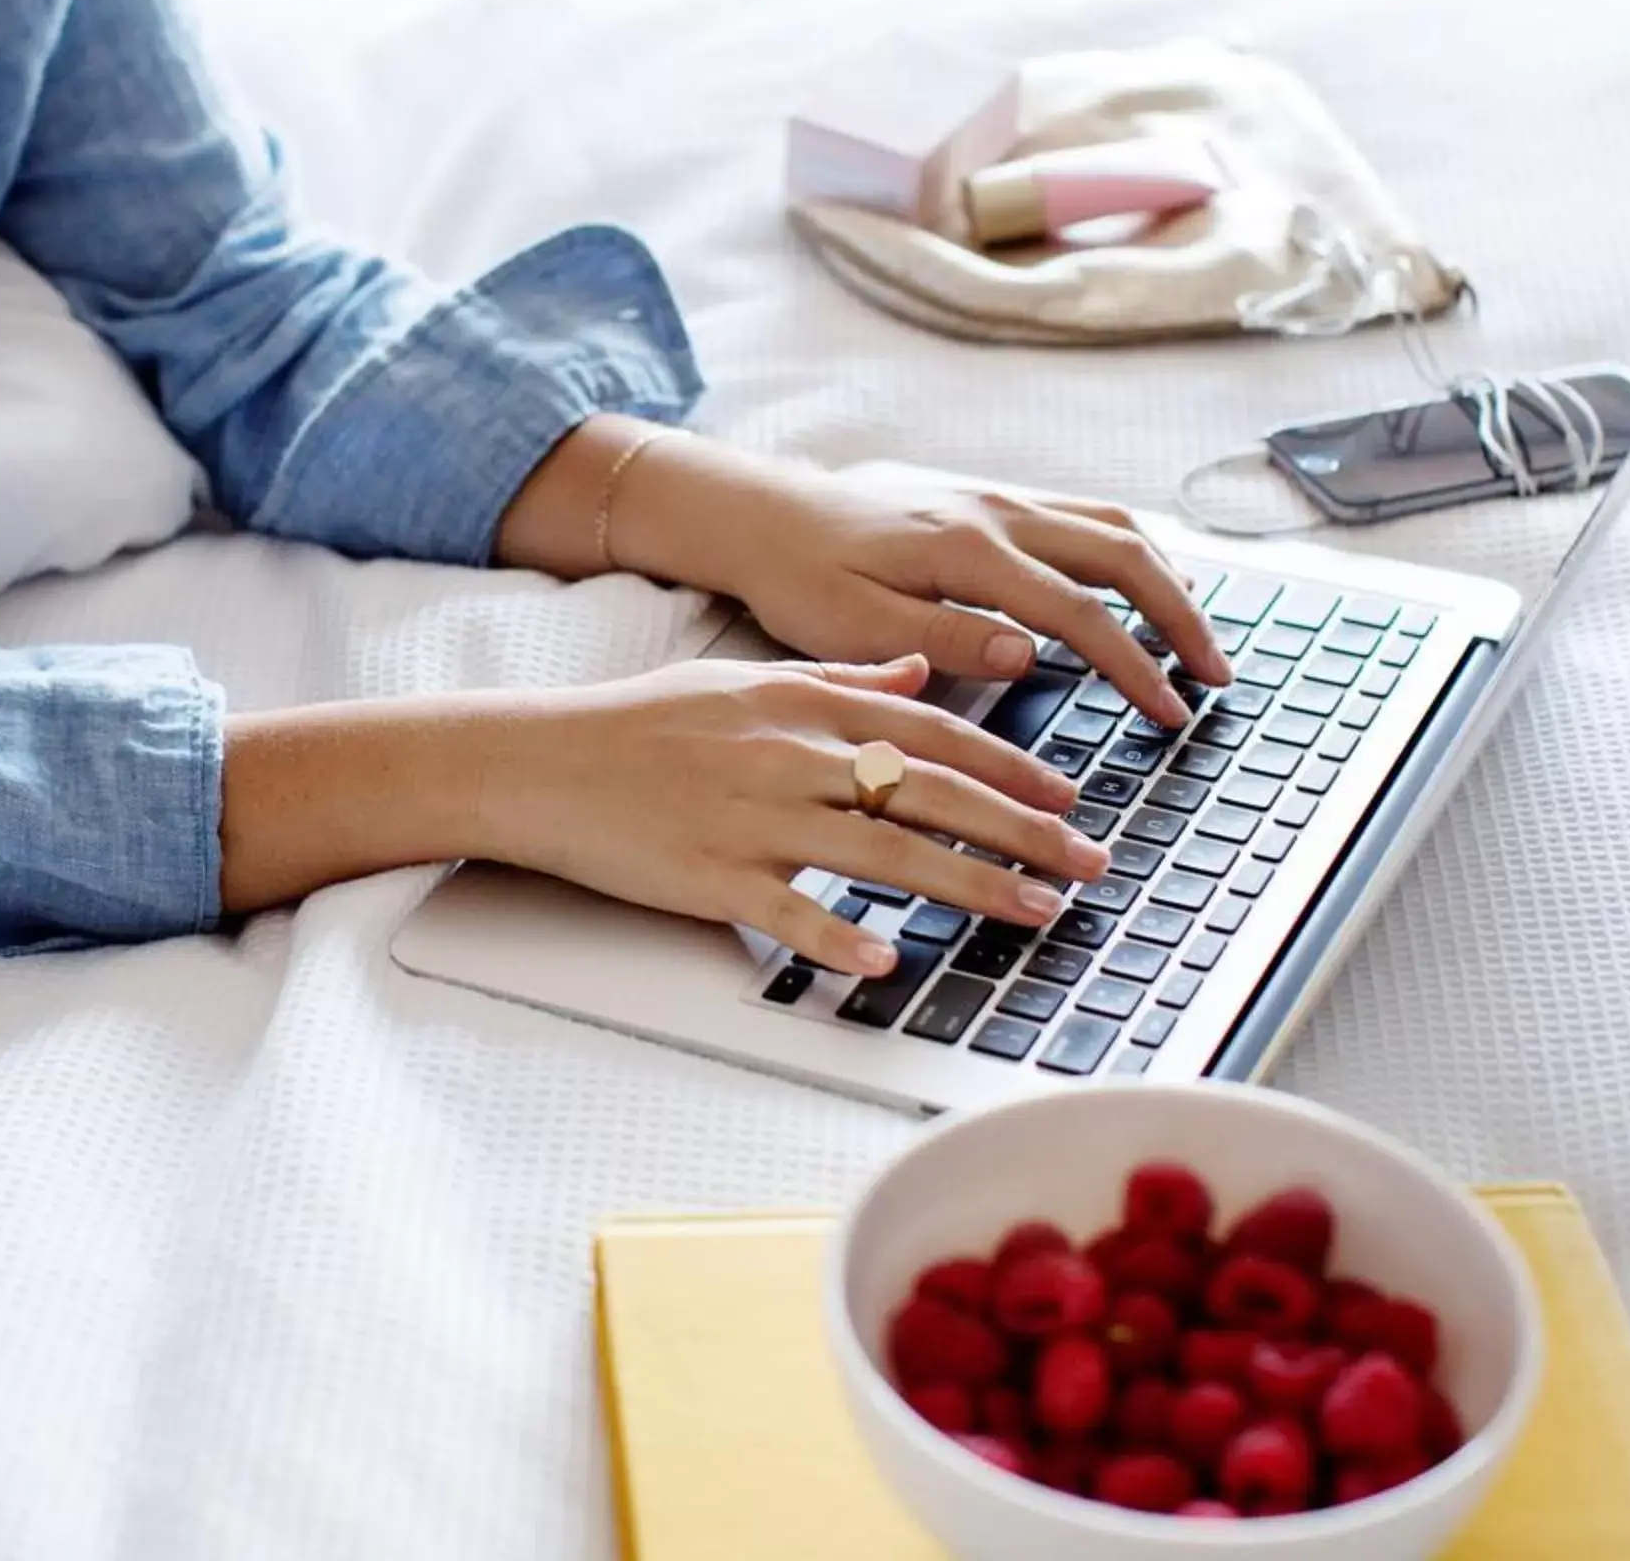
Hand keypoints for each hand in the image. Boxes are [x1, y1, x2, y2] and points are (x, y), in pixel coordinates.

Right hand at [471, 652, 1106, 974]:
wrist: (540, 759)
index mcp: (803, 703)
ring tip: (1034, 914)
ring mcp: (752, 816)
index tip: (1071, 800)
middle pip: (931, 790)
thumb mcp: (746, 679)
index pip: (933, 731)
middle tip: (1089, 865)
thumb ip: (842, 677)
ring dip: (969, 884)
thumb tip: (921, 668)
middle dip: (1023, 831)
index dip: (1012, 767)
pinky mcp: (709, 875)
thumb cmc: (640, 723)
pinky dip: (839, 936)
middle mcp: (791, 754)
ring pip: (883, 850)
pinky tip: (889, 960)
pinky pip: (787, 912)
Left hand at [615, 442, 1231, 724]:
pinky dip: (1133, 550)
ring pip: (1115, 524)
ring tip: (1198, 637)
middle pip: (1125, 554)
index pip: (1081, 613)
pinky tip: (1146, 587)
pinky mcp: (993, 497)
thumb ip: (944, 640)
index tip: (1172, 714)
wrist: (762, 515)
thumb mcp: (853, 627)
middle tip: (1218, 678)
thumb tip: (1029, 655)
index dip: (1136, 668)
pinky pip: (1086, 513)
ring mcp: (999, 497)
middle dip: (1182, 618)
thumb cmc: (798, 579)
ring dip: (1169, 578)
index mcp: (967, 552)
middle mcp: (997, 513)